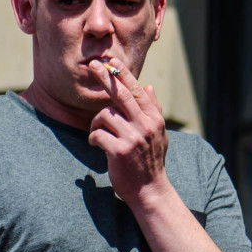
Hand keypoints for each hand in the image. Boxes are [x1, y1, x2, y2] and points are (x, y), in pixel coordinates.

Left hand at [87, 59, 168, 202]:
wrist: (150, 190)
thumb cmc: (151, 160)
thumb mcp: (159, 134)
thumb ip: (153, 110)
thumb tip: (149, 86)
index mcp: (154, 119)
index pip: (137, 91)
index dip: (123, 74)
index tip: (111, 61)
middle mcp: (145, 125)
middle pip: (121, 95)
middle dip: (105, 77)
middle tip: (92, 65)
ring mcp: (132, 138)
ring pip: (105, 115)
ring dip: (97, 123)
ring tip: (100, 133)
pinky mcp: (118, 151)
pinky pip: (97, 134)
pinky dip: (94, 138)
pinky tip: (98, 145)